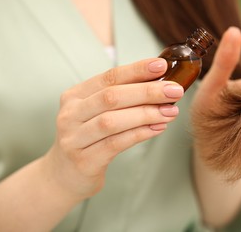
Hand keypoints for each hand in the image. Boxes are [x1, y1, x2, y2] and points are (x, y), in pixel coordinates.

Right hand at [42, 58, 183, 199]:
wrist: (64, 175)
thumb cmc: (89, 138)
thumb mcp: (97, 113)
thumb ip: (121, 98)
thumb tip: (161, 83)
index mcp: (75, 96)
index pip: (109, 77)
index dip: (136, 70)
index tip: (162, 66)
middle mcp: (71, 114)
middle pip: (111, 97)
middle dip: (147, 92)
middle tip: (175, 91)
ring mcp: (74, 138)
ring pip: (113, 121)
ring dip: (146, 114)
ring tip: (171, 112)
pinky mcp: (83, 161)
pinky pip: (116, 144)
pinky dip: (140, 134)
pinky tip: (158, 128)